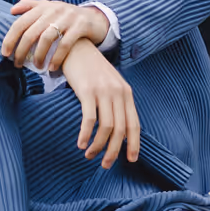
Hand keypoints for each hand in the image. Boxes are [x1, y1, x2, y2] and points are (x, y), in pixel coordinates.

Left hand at [2, 0, 109, 73]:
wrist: (95, 17)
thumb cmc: (66, 16)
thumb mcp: (49, 8)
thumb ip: (31, 6)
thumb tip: (12, 10)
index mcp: (43, 7)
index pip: (21, 22)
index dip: (10, 38)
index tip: (5, 54)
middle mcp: (54, 10)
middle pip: (31, 32)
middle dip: (22, 51)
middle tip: (18, 65)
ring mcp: (68, 17)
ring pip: (47, 38)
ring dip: (39, 56)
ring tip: (37, 67)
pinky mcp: (80, 26)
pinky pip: (65, 44)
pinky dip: (57, 58)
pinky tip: (52, 68)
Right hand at [62, 38, 140, 168]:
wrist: (75, 45)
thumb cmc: (90, 68)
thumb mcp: (108, 83)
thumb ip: (115, 101)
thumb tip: (116, 128)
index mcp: (126, 92)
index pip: (134, 124)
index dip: (134, 144)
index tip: (130, 160)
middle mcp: (118, 92)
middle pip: (120, 130)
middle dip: (113, 151)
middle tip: (105, 165)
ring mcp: (103, 91)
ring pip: (106, 127)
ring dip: (98, 146)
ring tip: (89, 155)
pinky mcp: (87, 90)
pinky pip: (89, 119)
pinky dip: (86, 134)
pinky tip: (80, 143)